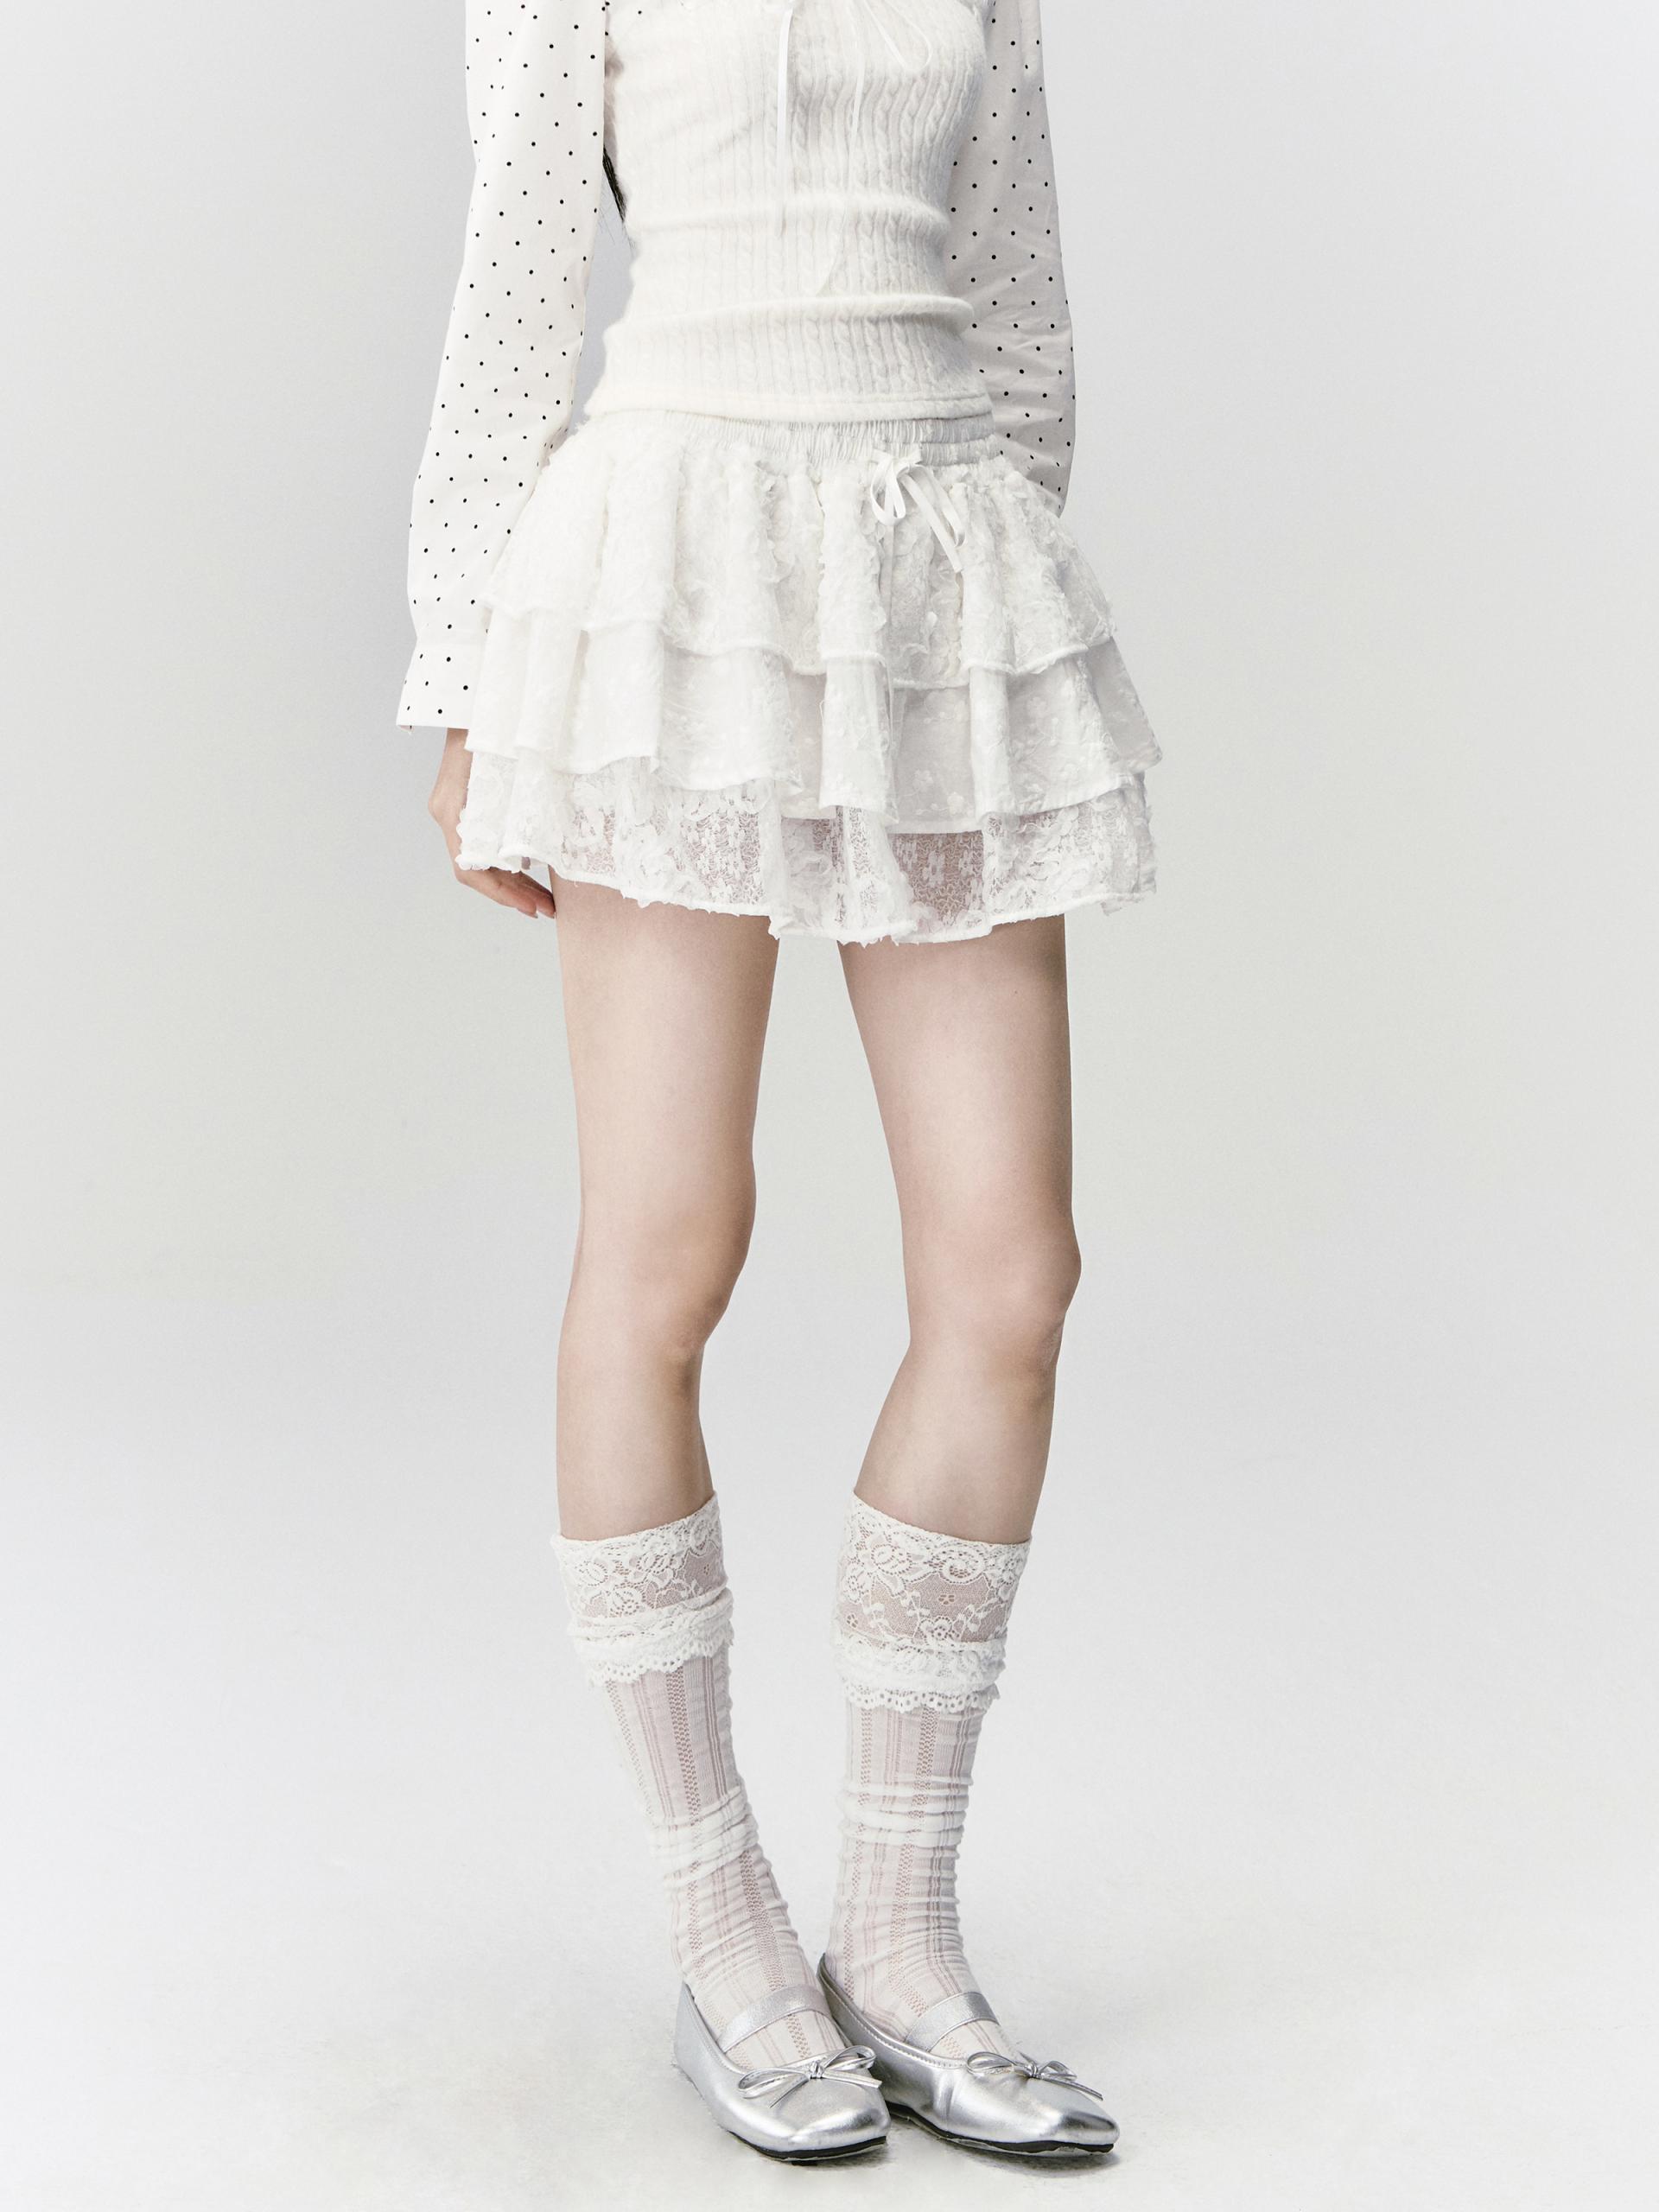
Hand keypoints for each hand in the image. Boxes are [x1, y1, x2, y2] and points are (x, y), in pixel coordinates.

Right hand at [428, 729, 555, 919]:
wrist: (473, 694)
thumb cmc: (491, 726)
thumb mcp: (508, 771)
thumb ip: (514, 811)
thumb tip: (530, 858)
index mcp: (452, 810)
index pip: (470, 870)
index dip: (502, 895)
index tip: (532, 909)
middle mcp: (447, 812)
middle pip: (478, 869)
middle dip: (514, 893)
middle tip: (548, 910)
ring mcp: (454, 807)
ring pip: (481, 857)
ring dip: (513, 878)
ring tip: (546, 896)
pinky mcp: (466, 801)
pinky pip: (483, 840)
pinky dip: (507, 857)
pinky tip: (533, 866)